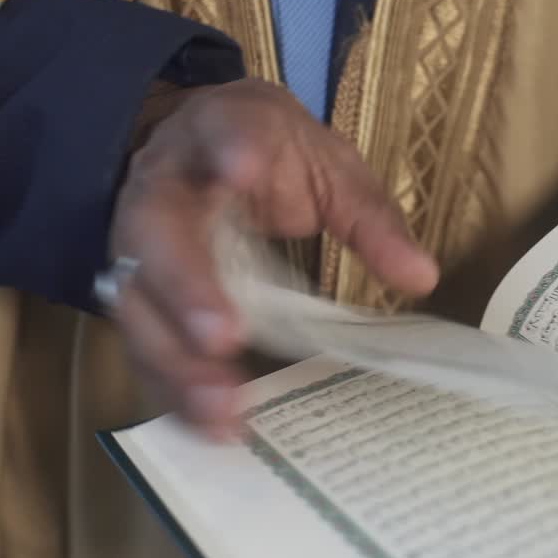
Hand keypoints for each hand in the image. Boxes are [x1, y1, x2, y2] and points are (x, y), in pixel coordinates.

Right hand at [108, 79, 437, 438]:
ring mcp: (139, 243)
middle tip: (223, 339)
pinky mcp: (140, 294)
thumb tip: (421, 277)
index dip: (229, 149)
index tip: (241, 168)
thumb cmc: (272, 155)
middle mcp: (163, 187)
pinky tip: (210, 426)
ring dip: (174, 359)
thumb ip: (369, 219)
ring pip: (137, 299)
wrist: (203, 141)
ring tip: (219, 408)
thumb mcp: (331, 168)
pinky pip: (145, 343)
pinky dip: (173, 387)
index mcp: (217, 132)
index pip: (220, 131)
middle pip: (155, 232)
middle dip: (185, 286)